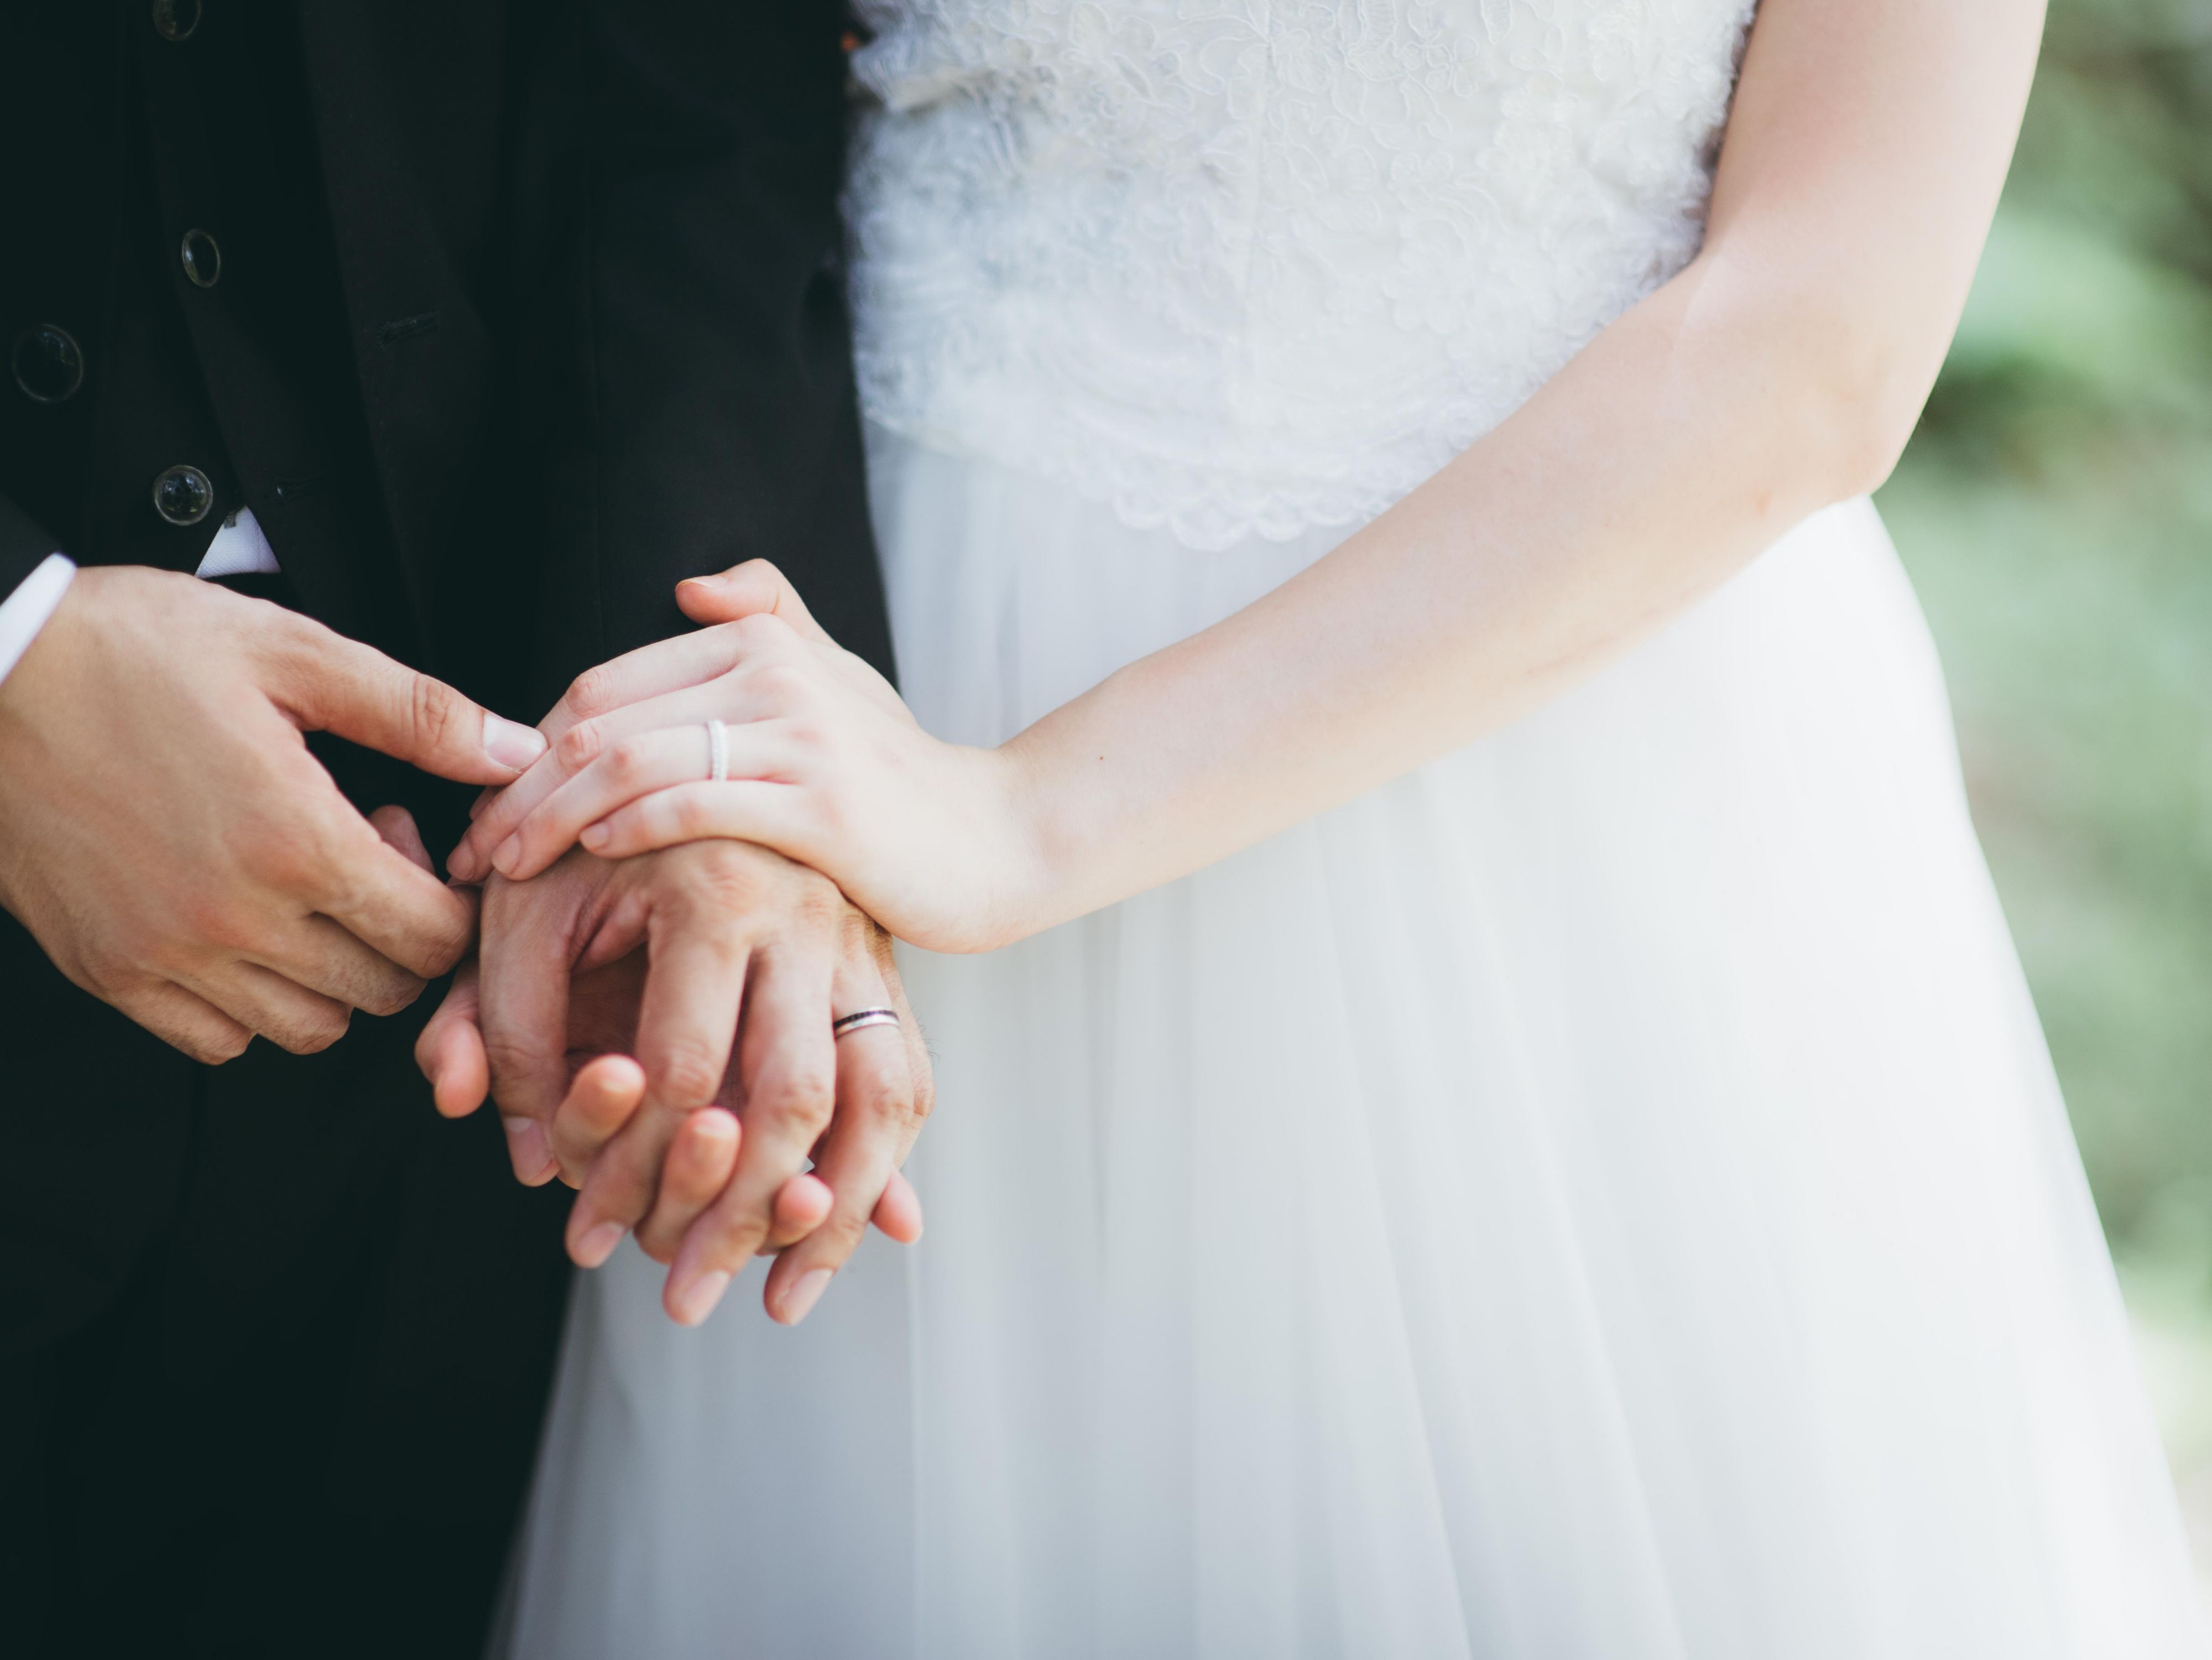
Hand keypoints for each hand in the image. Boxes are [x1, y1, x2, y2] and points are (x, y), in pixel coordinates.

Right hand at [0, 565, 546, 1060]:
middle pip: (384, 988)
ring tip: (303, 891)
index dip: (450, 898)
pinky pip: (218, 1041)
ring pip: (309, 1027)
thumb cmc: (131, 649)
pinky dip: (251, 1007)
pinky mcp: (110, 972)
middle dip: (400, 935)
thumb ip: (418, 711)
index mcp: (296, 839)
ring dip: (334, 974)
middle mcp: (236, 917)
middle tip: (361, 859)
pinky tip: (244, 930)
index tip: (410, 842)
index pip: (434, 935)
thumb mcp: (292, 652)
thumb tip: (516, 751)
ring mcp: (167, 955)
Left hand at [416, 840, 929, 1324]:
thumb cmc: (587, 842)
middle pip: (795, 1098)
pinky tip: (863, 1238)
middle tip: (685, 1300)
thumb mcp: (522, 912)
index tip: (588, 1235)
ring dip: (835, 1213)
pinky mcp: (886, 969)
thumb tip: (528, 1155)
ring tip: (779, 1299)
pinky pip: (911, 1080)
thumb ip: (502, 1024)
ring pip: (884, 1098)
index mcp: (717, 886)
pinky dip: (890, 1166)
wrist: (690, 754)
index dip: (628, 1166)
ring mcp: (862, 941)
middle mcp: (809, 914)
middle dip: (737, 1215)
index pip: (685, 1066)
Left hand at [448, 562, 1040, 952]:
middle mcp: (775, 672)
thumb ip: (772, 622)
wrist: (997, 840)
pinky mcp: (821, 806)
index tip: (491, 805)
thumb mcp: (840, 681)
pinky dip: (623, 827)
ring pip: (628, 761)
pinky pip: (691, 804)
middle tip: (473, 849)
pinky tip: (590, 857)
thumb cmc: (901, 776)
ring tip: (506, 868)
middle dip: (518, 786)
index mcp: (763, 639)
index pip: (605, 684)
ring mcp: (799, 736)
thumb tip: (690, 588)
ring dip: (548, 817)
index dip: (529, 744)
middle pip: (599, 719)